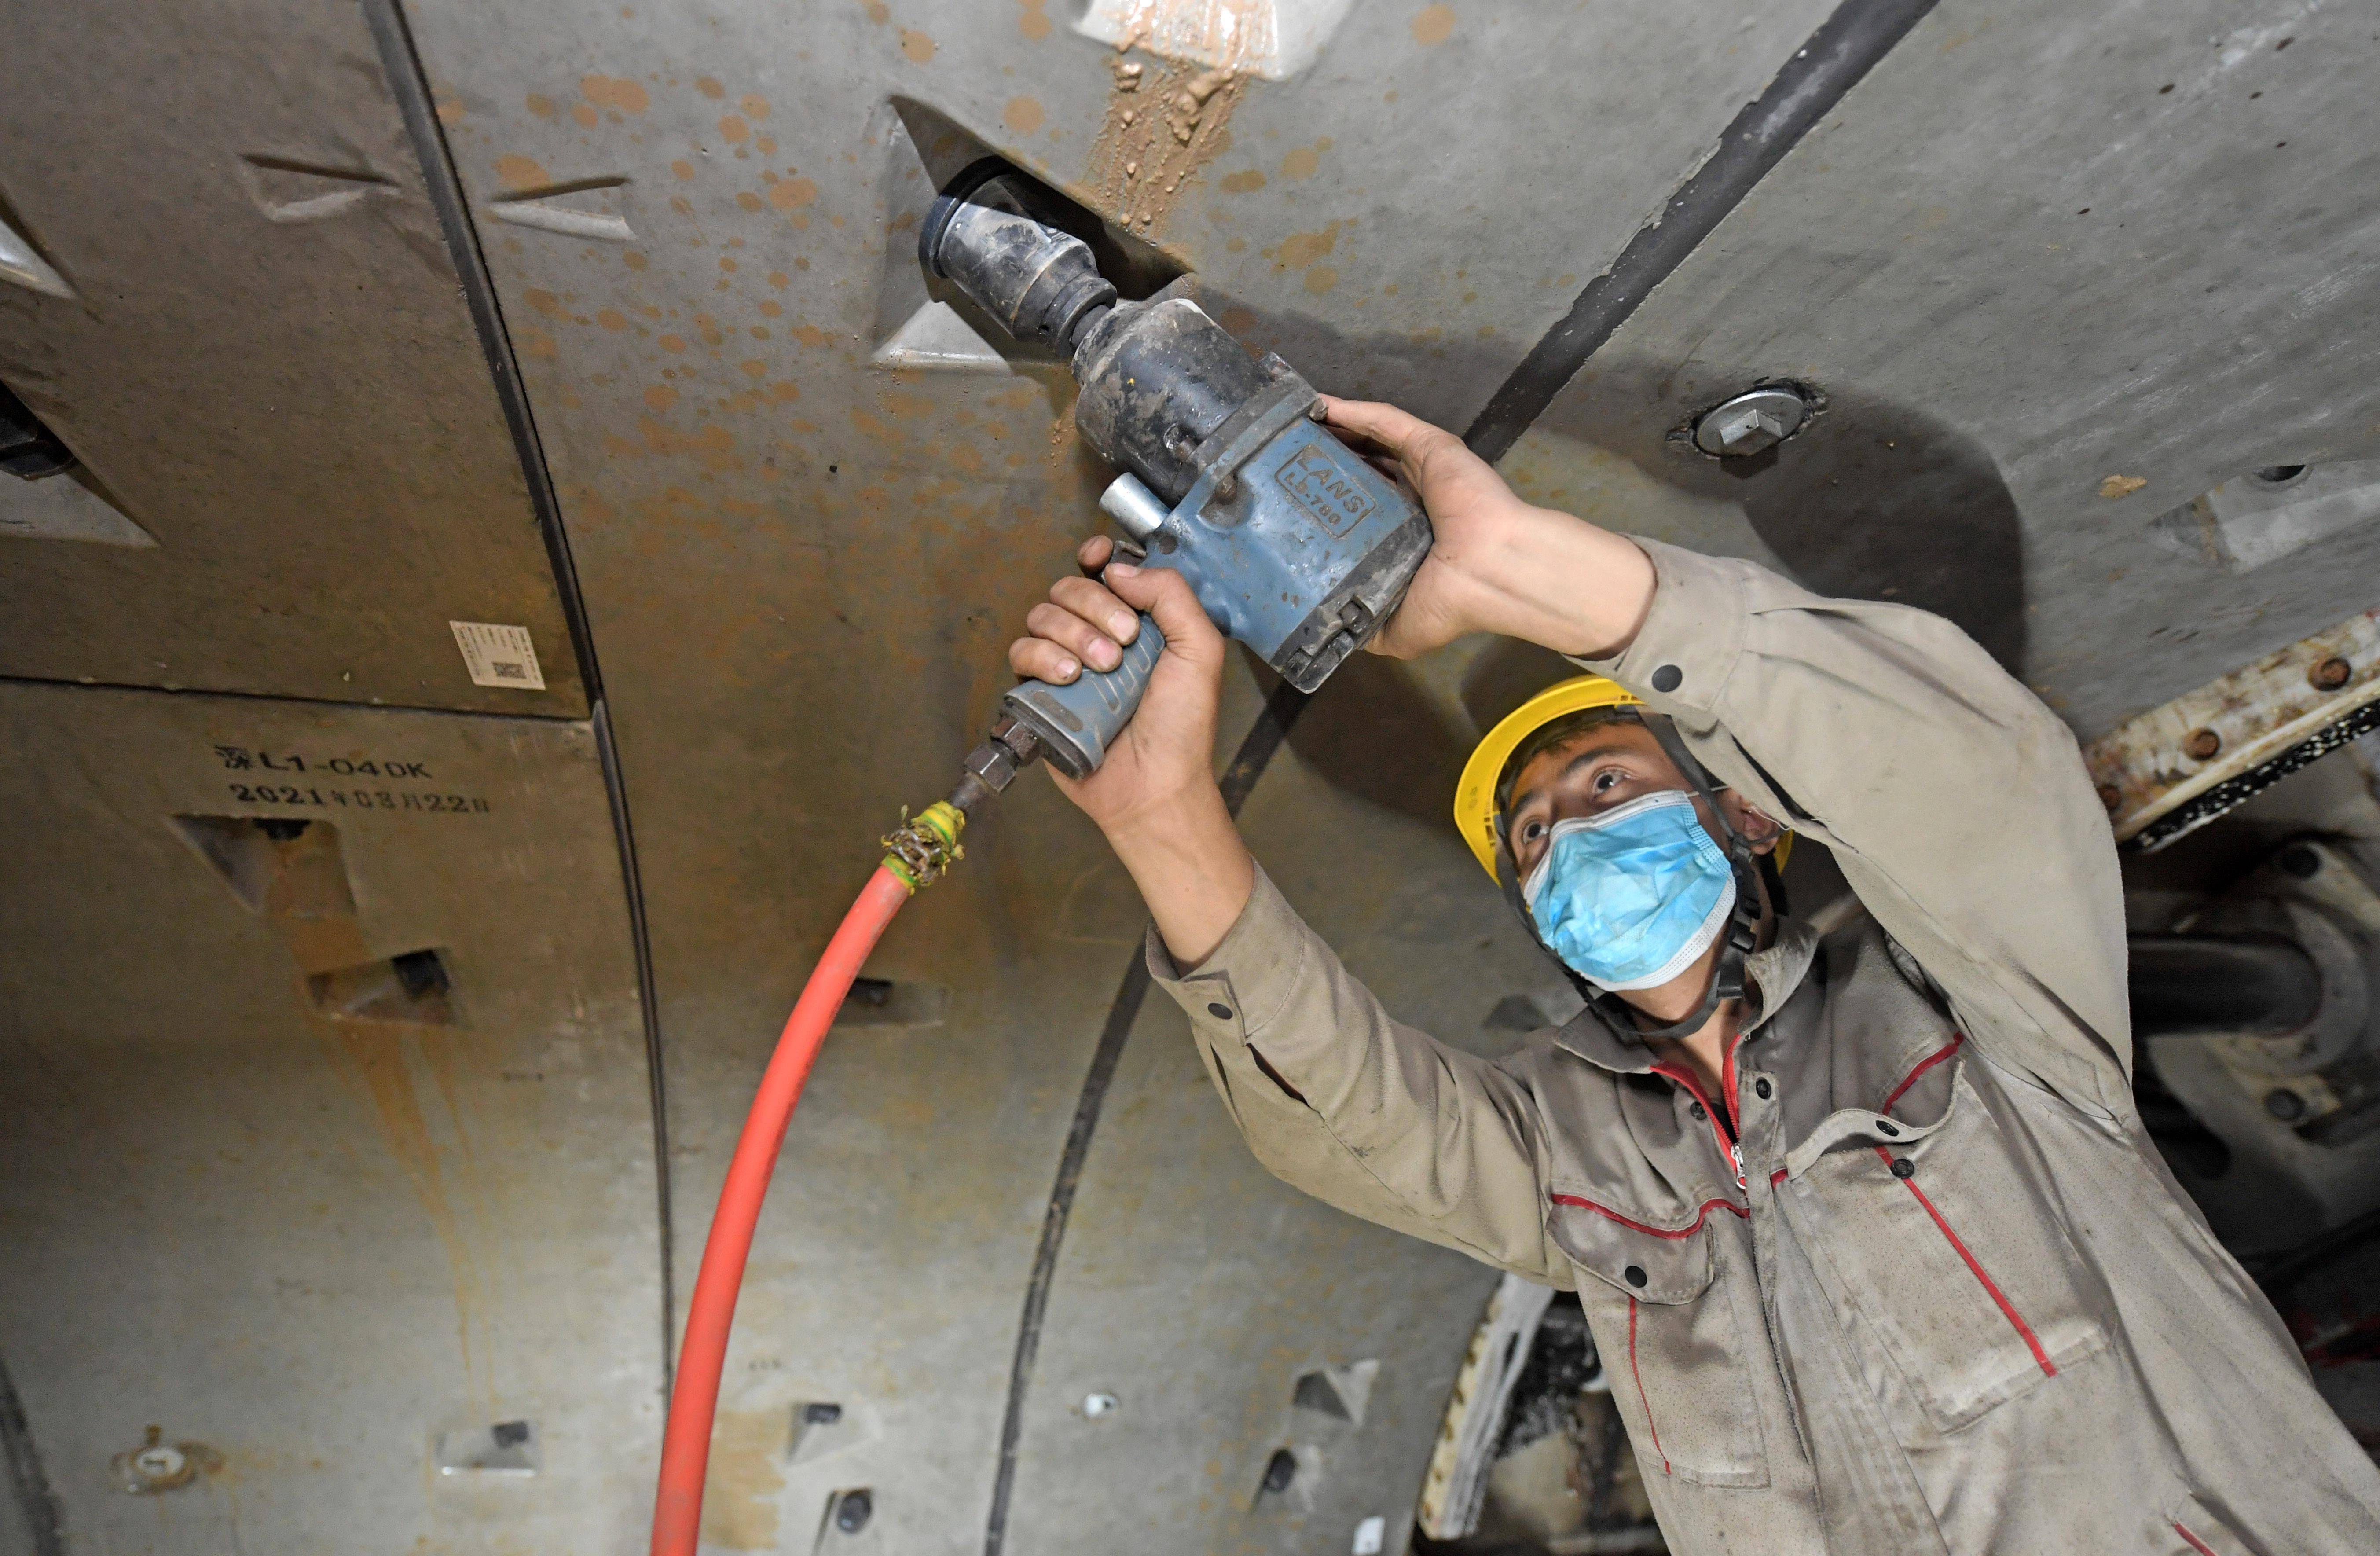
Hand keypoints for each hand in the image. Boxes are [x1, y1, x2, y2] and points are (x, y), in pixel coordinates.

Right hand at [1007, 536, 1225, 831]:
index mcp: (1137, 620)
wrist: (1155, 785)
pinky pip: (1021, 653)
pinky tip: (1069, 677)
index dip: (1096, 557)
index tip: (1100, 559)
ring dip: (1072, 632)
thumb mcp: (1200, 650)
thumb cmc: (1183, 726)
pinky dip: (1042, 657)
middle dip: (1095, 605)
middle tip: (1124, 642)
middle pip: (1070, 587)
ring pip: (1042, 615)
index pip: (1104, 570)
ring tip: (1102, 668)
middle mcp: (1098, 636)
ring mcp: (1066, 663)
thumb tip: (1119, 568)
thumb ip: (1171, 595)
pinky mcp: (1040, 692)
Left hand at [1320, 397, 1656, 660]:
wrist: (1490, 575)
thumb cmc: (1450, 603)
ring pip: (1368, 439)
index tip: (1290, 502)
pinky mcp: (1430, 445)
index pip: (1361, 508)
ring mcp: (1422, 468)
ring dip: (1333, 430)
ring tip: (1292, 426)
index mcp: (1406, 535)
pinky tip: (1320, 406)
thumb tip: (1332, 630)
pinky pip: (1384, 421)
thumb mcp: (1395, 631)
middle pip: (1360, 467)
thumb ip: (1366, 626)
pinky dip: (1352, 411)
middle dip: (1324, 460)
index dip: (1328, 501)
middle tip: (1282, 460)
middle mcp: (1413, 497)